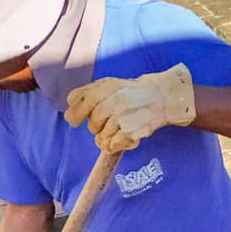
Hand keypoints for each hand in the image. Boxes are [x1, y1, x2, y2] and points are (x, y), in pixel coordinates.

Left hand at [64, 63, 196, 151]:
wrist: (161, 98)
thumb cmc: (131, 93)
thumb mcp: (110, 85)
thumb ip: (87, 92)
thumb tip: (69, 102)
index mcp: (107, 88)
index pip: (81, 102)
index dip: (75, 114)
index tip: (74, 120)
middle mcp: (114, 101)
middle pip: (92, 125)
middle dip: (98, 126)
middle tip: (111, 120)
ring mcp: (122, 118)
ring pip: (101, 138)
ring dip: (108, 137)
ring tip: (121, 127)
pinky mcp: (130, 132)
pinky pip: (111, 146)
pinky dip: (114, 145)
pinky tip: (123, 136)